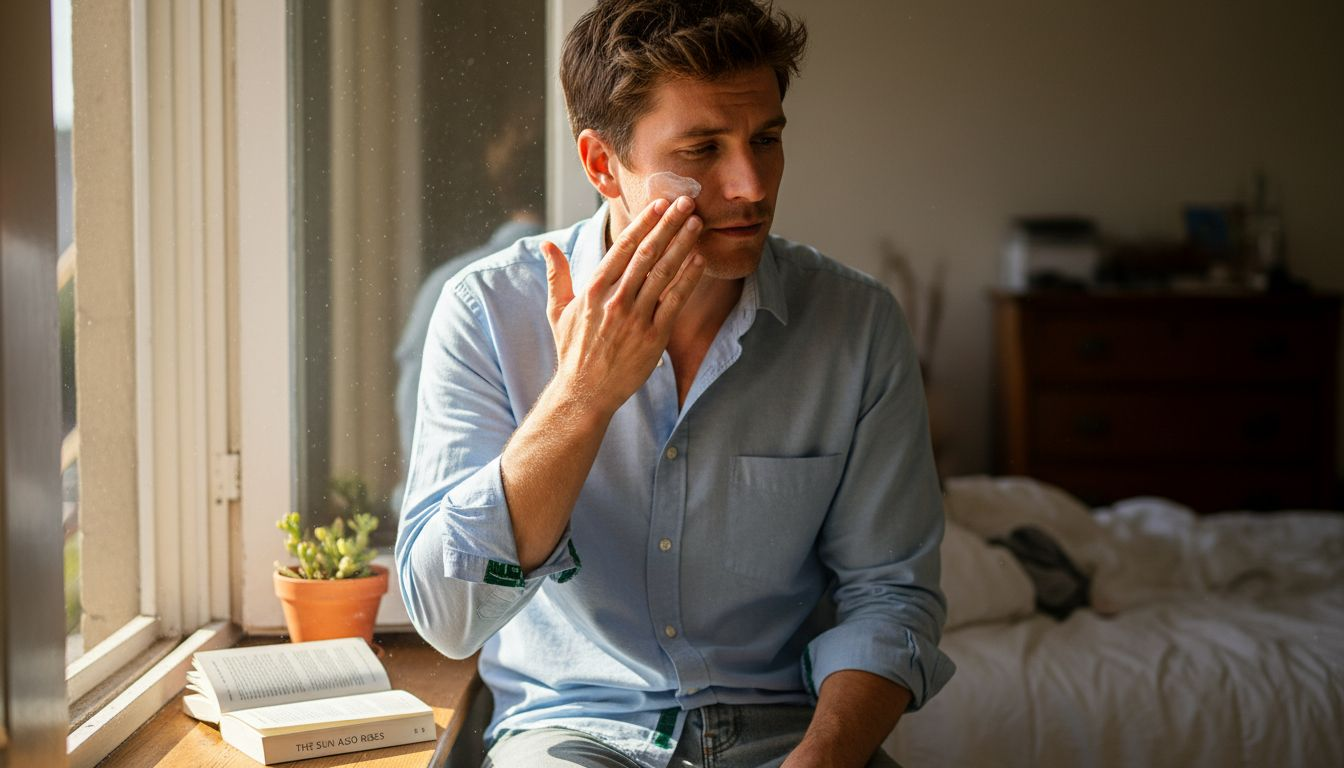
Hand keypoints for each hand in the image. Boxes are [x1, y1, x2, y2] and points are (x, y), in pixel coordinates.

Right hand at [539, 196, 704, 415]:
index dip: (643, 223)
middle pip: (647, 254)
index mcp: (593, 289)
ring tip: (696, 224)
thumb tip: (548, 246)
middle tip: (686, 202)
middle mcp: (615, 300)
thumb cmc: (572, 350)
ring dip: (682, 245)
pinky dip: (688, 280)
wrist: (584, 393)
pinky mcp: (653, 337)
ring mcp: (636, 318)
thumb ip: (557, 275)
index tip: (658, 204)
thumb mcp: (557, 311)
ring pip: (663, 273)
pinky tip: (699, 262)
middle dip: (668, 225)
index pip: (622, 248)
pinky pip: (675, 302)